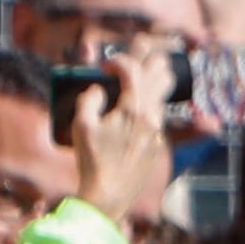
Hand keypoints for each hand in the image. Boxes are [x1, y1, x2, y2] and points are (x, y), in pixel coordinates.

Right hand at [66, 68, 173, 225]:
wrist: (110, 194)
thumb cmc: (92, 160)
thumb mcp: (81, 126)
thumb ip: (90, 99)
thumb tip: (100, 89)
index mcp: (132, 109)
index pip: (133, 69)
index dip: (119, 61)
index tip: (105, 66)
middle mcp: (151, 116)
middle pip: (162, 75)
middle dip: (150, 59)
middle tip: (143, 48)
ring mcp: (158, 130)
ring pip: (163, 95)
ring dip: (154, 80)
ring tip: (148, 70)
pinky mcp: (158, 144)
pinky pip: (158, 115)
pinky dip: (150, 103)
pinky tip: (143, 103)